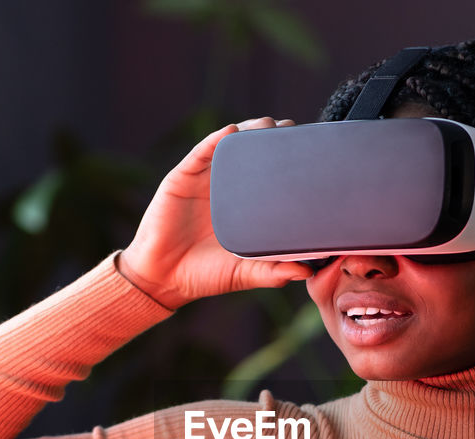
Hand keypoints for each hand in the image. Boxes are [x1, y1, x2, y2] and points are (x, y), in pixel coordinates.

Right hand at [118, 117, 310, 309]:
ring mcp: (205, 180)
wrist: (164, 277)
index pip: (270, 176)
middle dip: (272, 138)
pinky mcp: (183, 177)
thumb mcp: (245, 274)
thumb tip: (305, 272)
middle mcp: (227, 187)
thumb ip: (273, 272)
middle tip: (292, 130)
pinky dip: (216, 141)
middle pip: (252, 153)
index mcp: (245, 206)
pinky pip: (201, 153)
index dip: (287, 160)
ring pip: (230, 146)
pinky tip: (232, 132)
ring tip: (268, 125)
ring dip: (249, 131)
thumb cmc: (205, 275)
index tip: (310, 148)